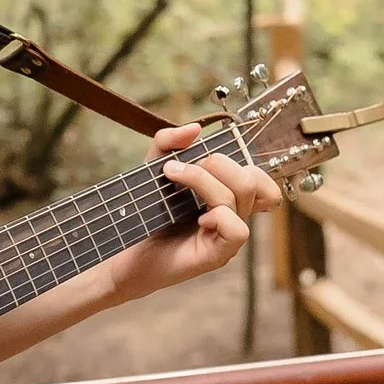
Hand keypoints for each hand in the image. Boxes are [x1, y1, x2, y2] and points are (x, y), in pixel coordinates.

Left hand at [101, 123, 283, 302]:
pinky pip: (237, 230)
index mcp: (226, 197)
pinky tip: (196, 218)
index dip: (240, 160)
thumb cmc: (144, 215)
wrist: (124, 255)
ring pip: (240, 197)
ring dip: (204, 180)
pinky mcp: (217, 255)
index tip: (200, 158)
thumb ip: (168, 143)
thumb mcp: (152, 169)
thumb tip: (194, 128)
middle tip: (179, 168)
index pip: (259, 177)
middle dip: (216, 163)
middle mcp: (232, 216)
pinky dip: (217, 216)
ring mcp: (227, 237)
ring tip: (173, 179)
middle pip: (252, 180)